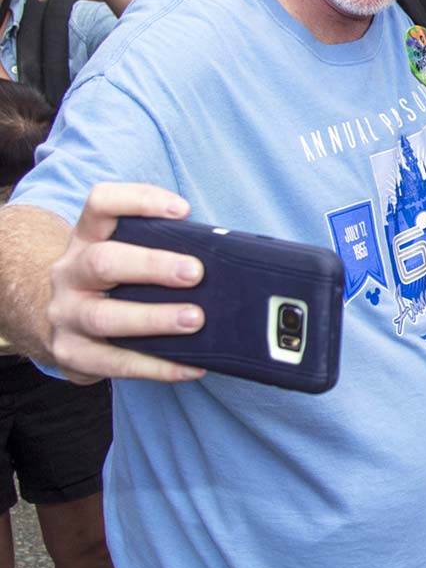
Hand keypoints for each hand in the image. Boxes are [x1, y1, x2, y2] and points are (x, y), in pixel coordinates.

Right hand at [46, 183, 207, 385]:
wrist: (57, 324)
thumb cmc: (114, 284)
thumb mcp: (125, 256)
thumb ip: (164, 249)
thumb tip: (227, 256)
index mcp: (87, 239)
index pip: (101, 204)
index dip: (140, 201)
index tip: (183, 210)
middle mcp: (70, 272)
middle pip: (103, 261)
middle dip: (153, 266)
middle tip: (195, 273)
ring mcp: (65, 315)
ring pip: (104, 316)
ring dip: (154, 318)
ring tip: (195, 320)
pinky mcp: (71, 355)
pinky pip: (113, 363)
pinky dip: (157, 367)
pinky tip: (192, 366)